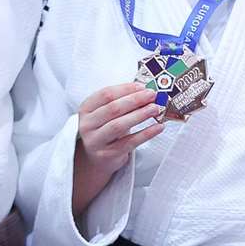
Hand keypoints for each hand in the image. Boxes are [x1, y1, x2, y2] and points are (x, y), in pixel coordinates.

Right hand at [72, 82, 163, 216]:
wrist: (95, 159)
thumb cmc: (105, 130)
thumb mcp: (106, 114)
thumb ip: (122, 102)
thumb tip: (145, 92)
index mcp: (86, 109)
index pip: (106, 94)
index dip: (125, 89)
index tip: (142, 86)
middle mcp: (87, 125)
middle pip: (113, 109)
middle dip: (135, 100)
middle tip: (152, 95)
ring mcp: (96, 141)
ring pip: (119, 125)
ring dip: (140, 115)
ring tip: (155, 109)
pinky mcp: (107, 154)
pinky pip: (129, 142)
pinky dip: (146, 134)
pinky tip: (157, 127)